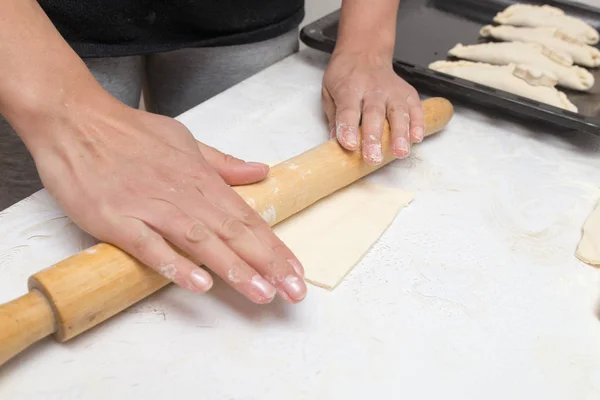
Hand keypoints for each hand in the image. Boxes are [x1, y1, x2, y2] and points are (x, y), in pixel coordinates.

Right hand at [22, 95, 306, 304]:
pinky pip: (150, 246)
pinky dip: (175, 264)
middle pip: (233, 233)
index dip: (274, 246)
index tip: (296, 269)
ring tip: (262, 292)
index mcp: (201, 178)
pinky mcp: (117, 219)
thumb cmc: (130, 132)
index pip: (247, 217)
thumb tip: (261, 171)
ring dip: (233, 268)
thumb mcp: (186, 140)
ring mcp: (150, 207)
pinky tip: (199, 284)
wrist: (75, 120)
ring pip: (200, 241)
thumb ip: (223, 163)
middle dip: (267, 264)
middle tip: (294, 291)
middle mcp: (184, 194)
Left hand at [322, 49, 423, 163]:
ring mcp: (392, 90)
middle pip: (374, 114)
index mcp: (349, 88)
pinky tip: (416, 138)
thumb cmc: (345, 76)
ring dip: (400, 133)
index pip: (348, 110)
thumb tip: (336, 143)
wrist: (364, 52)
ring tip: (400, 152)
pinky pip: (415, 108)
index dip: (348, 128)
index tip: (349, 145)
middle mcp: (372, 88)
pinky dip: (418, 123)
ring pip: (398, 112)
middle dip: (374, 137)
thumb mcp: (329, 92)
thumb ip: (334, 118)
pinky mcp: (407, 93)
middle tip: (373, 157)